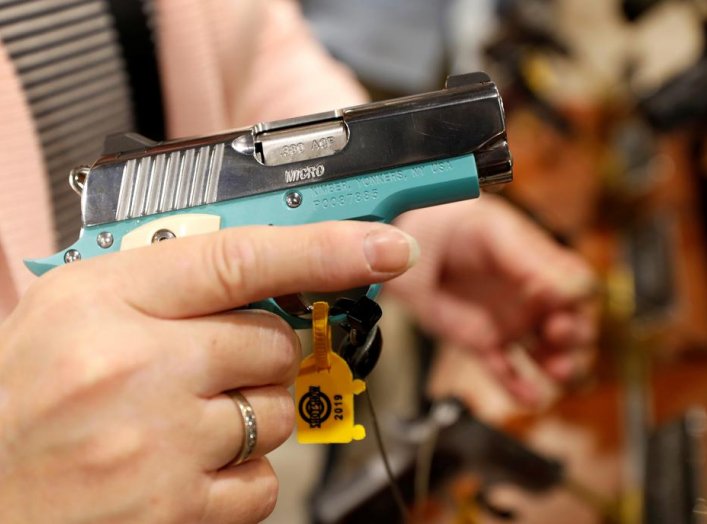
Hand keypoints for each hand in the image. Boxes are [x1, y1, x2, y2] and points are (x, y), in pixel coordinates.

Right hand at [0, 222, 416, 522]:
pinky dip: (242, 471)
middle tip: (206, 364)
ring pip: (279, 411)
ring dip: (252, 412)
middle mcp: (135, 366)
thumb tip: (270, 274)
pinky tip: (186, 466)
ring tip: (179, 421)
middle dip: (259, 353)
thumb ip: (171, 283)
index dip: (326, 248)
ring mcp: (159, 443)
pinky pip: (264, 479)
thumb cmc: (23, 395)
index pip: (243, 257)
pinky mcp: (177, 508)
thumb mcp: (75, 308)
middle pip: (274, 342)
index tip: (385, 245)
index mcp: (105, 298)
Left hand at [387, 195, 597, 404]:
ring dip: (558, 367)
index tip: (567, 305)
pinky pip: (505, 370)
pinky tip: (529, 397)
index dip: (579, 299)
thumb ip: (528, 259)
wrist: (407, 244)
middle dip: (576, 338)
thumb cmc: (452, 226)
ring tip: (557, 372)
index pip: (578, 286)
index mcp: (539, 262)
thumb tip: (572, 287)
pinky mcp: (482, 342)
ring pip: (547, 353)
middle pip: (573, 325)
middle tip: (559, 334)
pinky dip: (518, 387)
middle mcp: (530, 295)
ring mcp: (508, 321)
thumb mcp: (492, 235)